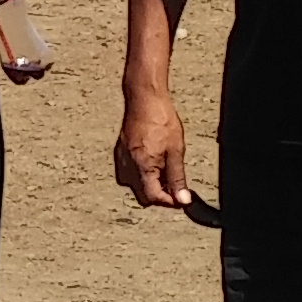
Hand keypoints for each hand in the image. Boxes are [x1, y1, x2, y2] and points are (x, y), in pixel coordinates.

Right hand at [113, 87, 190, 207]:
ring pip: (136, 185)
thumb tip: (182, 199)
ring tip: (164, 166)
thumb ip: (178, 178)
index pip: (153, 197)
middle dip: (160, 192)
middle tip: (176, 182)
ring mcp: (121, 160)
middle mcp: (128, 167)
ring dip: (150, 182)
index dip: (169, 201)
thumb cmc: (161, 120)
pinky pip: (130, 172)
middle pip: (143, 194)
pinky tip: (153, 159)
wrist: (144, 99)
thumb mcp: (176, 151)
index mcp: (142, 168)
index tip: (180, 198)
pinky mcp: (119, 153)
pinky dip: (142, 172)